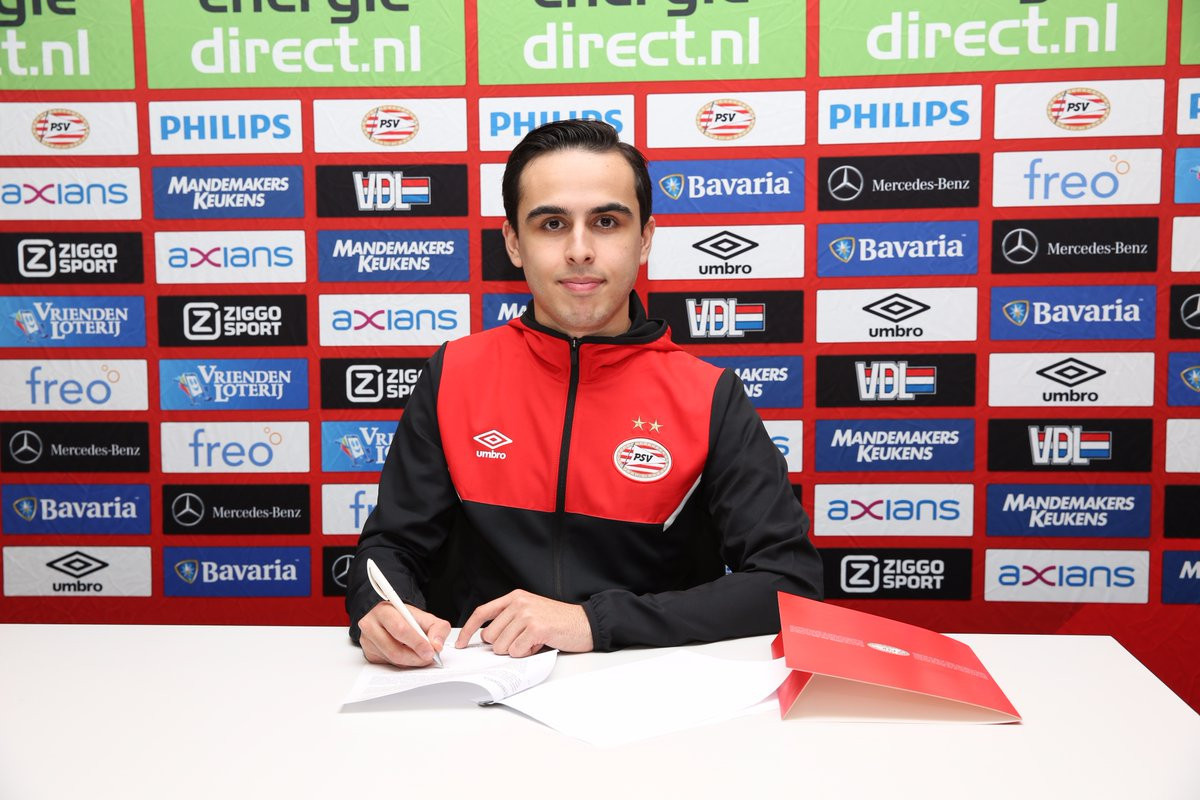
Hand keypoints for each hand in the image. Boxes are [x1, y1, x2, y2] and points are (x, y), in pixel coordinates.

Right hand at [358, 601, 450, 667]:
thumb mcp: (425, 617)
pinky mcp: (369, 654)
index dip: (417, 643)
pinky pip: (389, 664)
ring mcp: (367, 641)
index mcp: (384, 611)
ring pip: (392, 660)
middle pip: (394, 650)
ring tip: (421, 655)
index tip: (430, 651)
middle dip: (416, 657)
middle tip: (429, 657)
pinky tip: (408, 655)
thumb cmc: (405, 616)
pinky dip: (403, 663)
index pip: (400, 629)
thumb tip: (437, 646)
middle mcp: (371, 625)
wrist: (389, 616)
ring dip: (411, 662)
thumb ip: (437, 628)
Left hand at [456, 590, 593, 657]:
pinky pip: (517, 651)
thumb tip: (486, 638)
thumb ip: (509, 620)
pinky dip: (526, 653)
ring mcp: (528, 614)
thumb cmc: (558, 621)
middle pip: (490, 635)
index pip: (482, 612)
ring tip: (533, 641)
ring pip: (502, 645)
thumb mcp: (530, 612)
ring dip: (516, 649)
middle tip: (523, 640)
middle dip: (503, 645)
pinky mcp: (536, 628)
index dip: (469, 630)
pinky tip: (538, 644)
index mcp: (515, 597)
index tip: (462, 643)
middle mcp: (519, 603)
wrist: (585, 623)